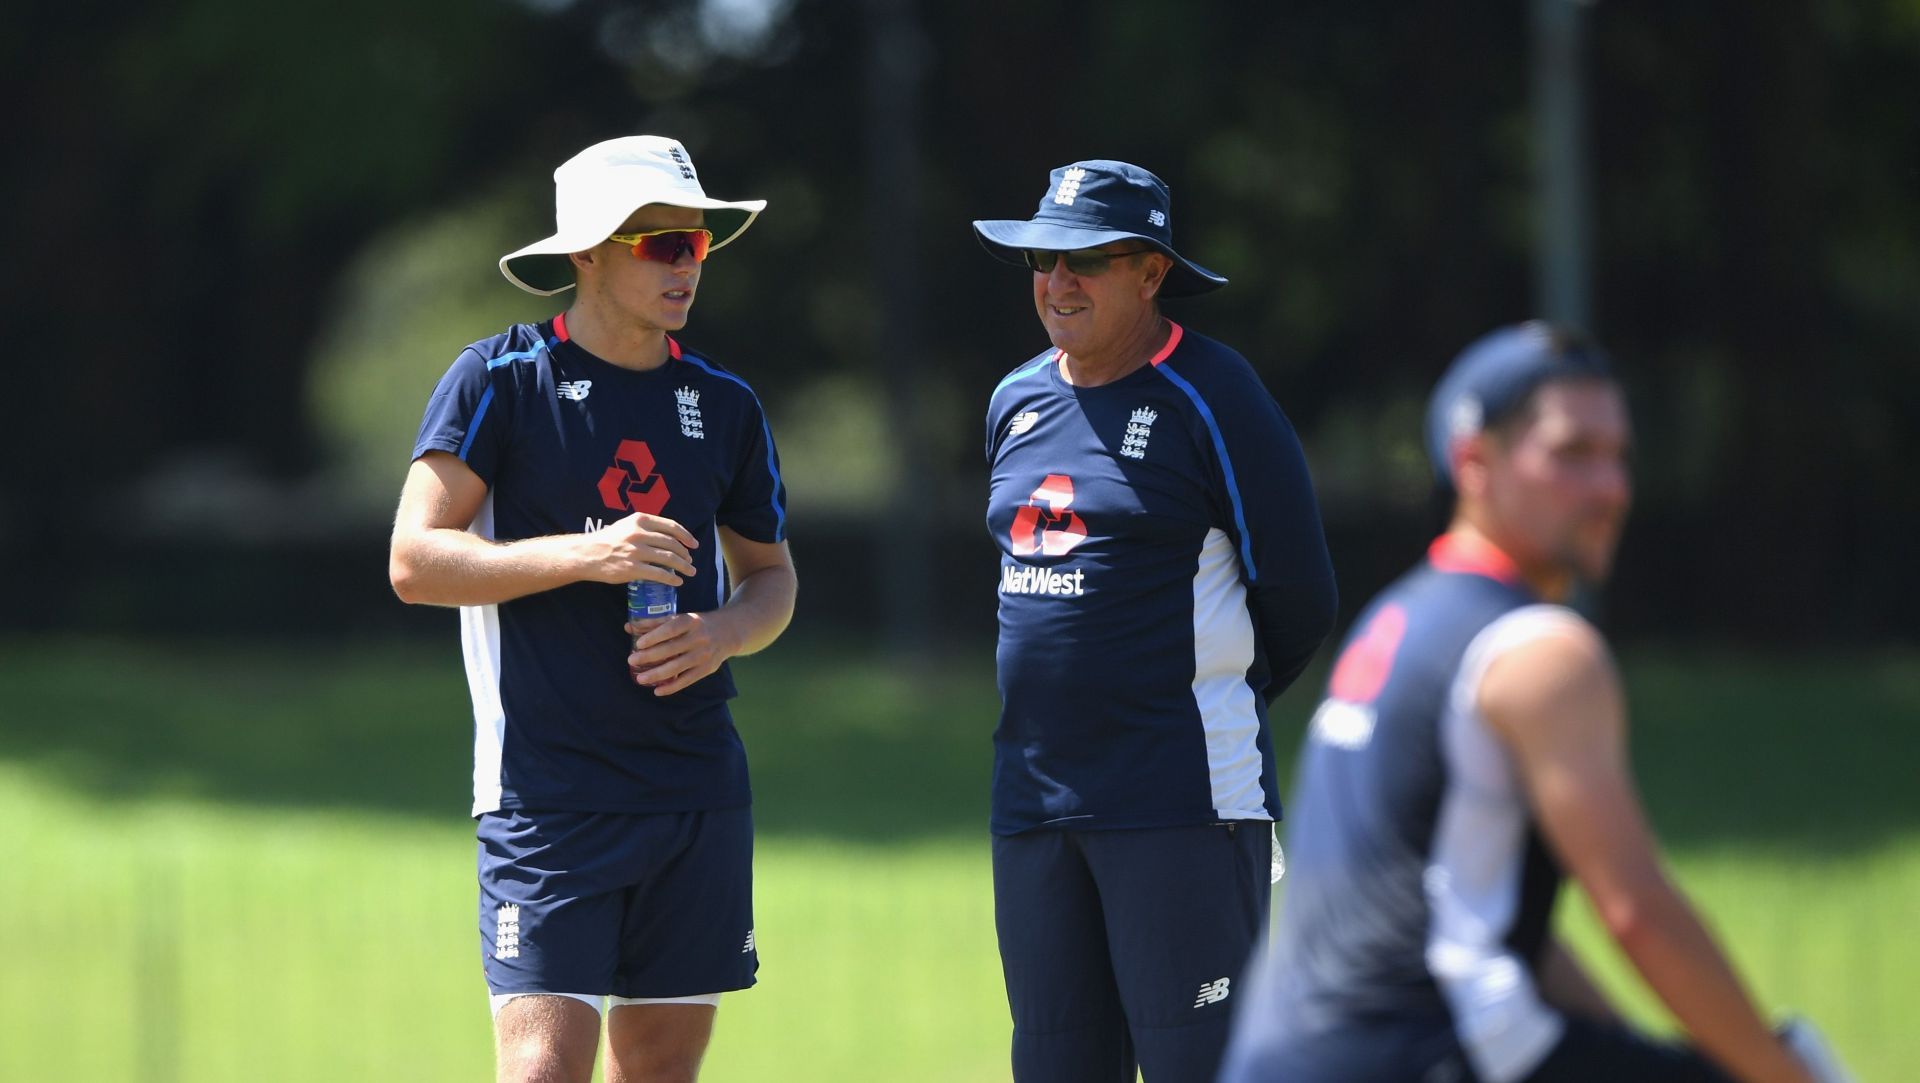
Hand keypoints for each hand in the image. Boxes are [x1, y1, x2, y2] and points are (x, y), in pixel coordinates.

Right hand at [580, 512, 697, 584]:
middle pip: (672, 544)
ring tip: (690, 572)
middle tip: (690, 561)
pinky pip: (658, 574)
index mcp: (640, 520)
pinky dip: (671, 579)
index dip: (686, 536)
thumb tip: (668, 537)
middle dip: (685, 554)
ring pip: (668, 559)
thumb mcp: (626, 525)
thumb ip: (645, 528)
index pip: (671, 526)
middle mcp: (639, 534)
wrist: (586, 554)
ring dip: (683, 566)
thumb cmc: (607, 540)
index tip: (694, 544)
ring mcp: (636, 551)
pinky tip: (677, 582)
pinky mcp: (632, 569)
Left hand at [625, 611, 739, 695]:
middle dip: (649, 656)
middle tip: (631, 660)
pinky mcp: (707, 669)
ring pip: (677, 667)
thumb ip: (655, 623)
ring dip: (657, 675)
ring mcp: (704, 655)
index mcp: (692, 621)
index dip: (655, 636)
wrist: (728, 632)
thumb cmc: (697, 624)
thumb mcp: (681, 618)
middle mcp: (699, 638)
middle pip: (672, 649)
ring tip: (640, 678)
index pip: (671, 628)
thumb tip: (628, 627)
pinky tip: (657, 691)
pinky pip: (687, 680)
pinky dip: (672, 687)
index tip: (638, 643)